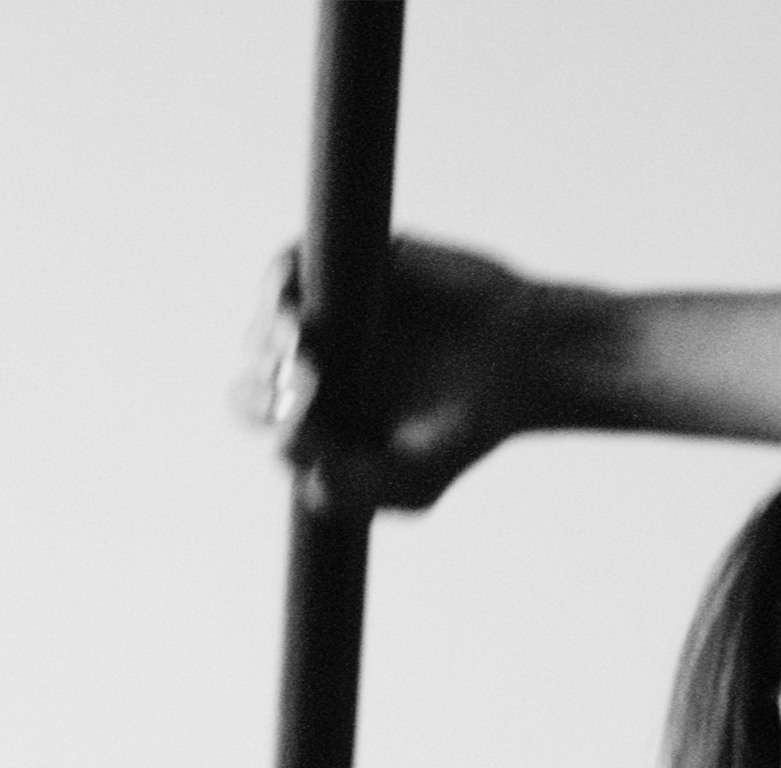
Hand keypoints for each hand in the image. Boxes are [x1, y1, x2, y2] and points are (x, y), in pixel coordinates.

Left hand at [264, 235, 579, 517]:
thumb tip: (298, 474)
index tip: (305, 423)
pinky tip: (292, 294)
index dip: (270, 419)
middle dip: (263, 379)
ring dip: (269, 329)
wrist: (526, 359)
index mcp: (320, 418)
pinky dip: (283, 277)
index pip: (267, 420)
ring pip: (266, 319)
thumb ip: (356, 490)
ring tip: (301, 340)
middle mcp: (314, 366)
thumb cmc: (471, 427)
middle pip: (254, 371)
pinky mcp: (348, 265)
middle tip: (309, 380)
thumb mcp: (417, 481)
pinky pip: (292, 265)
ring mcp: (326, 313)